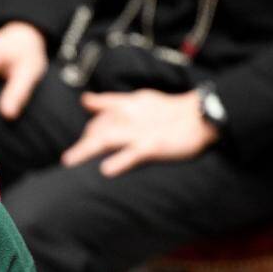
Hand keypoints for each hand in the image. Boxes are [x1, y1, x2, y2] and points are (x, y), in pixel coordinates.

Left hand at [61, 89, 219, 176]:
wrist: (203, 116)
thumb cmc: (169, 111)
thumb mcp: (138, 101)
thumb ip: (110, 102)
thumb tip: (85, 101)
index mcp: (127, 105)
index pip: (99, 114)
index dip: (90, 127)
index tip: (87, 138)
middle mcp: (128, 117)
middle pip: (97, 128)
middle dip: (84, 142)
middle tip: (72, 158)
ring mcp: (139, 132)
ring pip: (106, 139)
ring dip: (85, 150)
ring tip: (69, 160)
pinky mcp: (152, 145)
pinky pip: (131, 154)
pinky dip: (119, 162)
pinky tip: (106, 170)